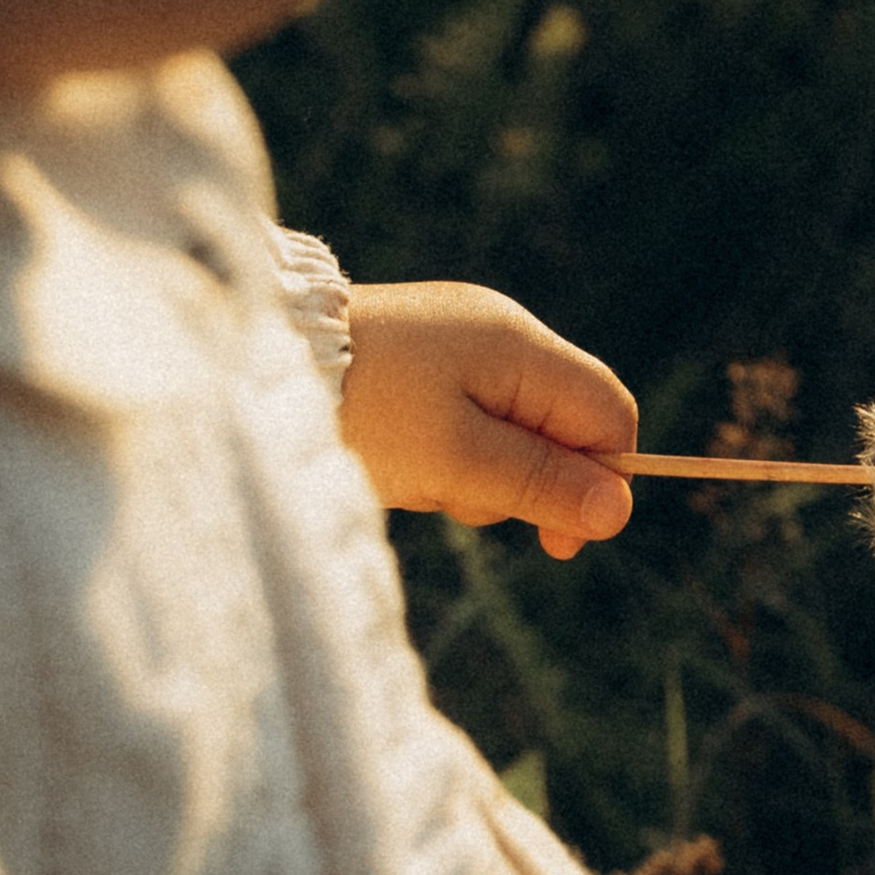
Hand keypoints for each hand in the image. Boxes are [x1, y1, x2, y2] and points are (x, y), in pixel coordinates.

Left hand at [339, 281, 636, 558]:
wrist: (257, 368)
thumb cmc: (364, 414)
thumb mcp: (458, 461)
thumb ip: (541, 483)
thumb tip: (617, 511)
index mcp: (520, 345)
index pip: (608, 412)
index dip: (600, 479)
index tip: (555, 541)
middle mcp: (499, 333)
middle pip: (559, 427)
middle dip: (520, 480)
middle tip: (453, 494)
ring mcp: (460, 343)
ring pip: (510, 434)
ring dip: (474, 475)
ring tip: (412, 472)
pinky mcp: (424, 362)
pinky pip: (465, 423)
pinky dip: (443, 456)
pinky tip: (398, 458)